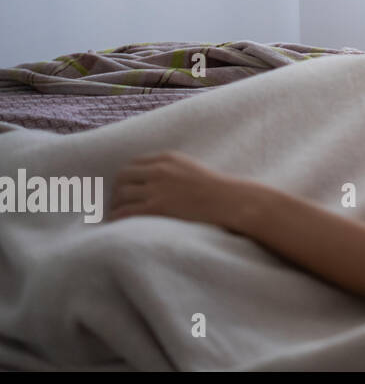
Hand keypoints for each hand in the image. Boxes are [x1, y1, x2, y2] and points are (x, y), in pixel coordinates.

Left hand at [108, 151, 246, 229]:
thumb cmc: (215, 190)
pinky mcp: (156, 207)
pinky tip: (119, 225)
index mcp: (166, 158)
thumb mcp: (190, 169)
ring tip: (119, 217)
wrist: (229, 201)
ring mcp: (157, 189)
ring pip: (120, 196)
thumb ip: (169, 170)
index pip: (132, 164)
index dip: (125, 179)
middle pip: (122, 178)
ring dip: (116, 207)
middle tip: (118, 205)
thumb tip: (149, 183)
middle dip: (116, 192)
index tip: (124, 191)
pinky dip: (118, 219)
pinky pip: (126, 212)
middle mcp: (159, 170)